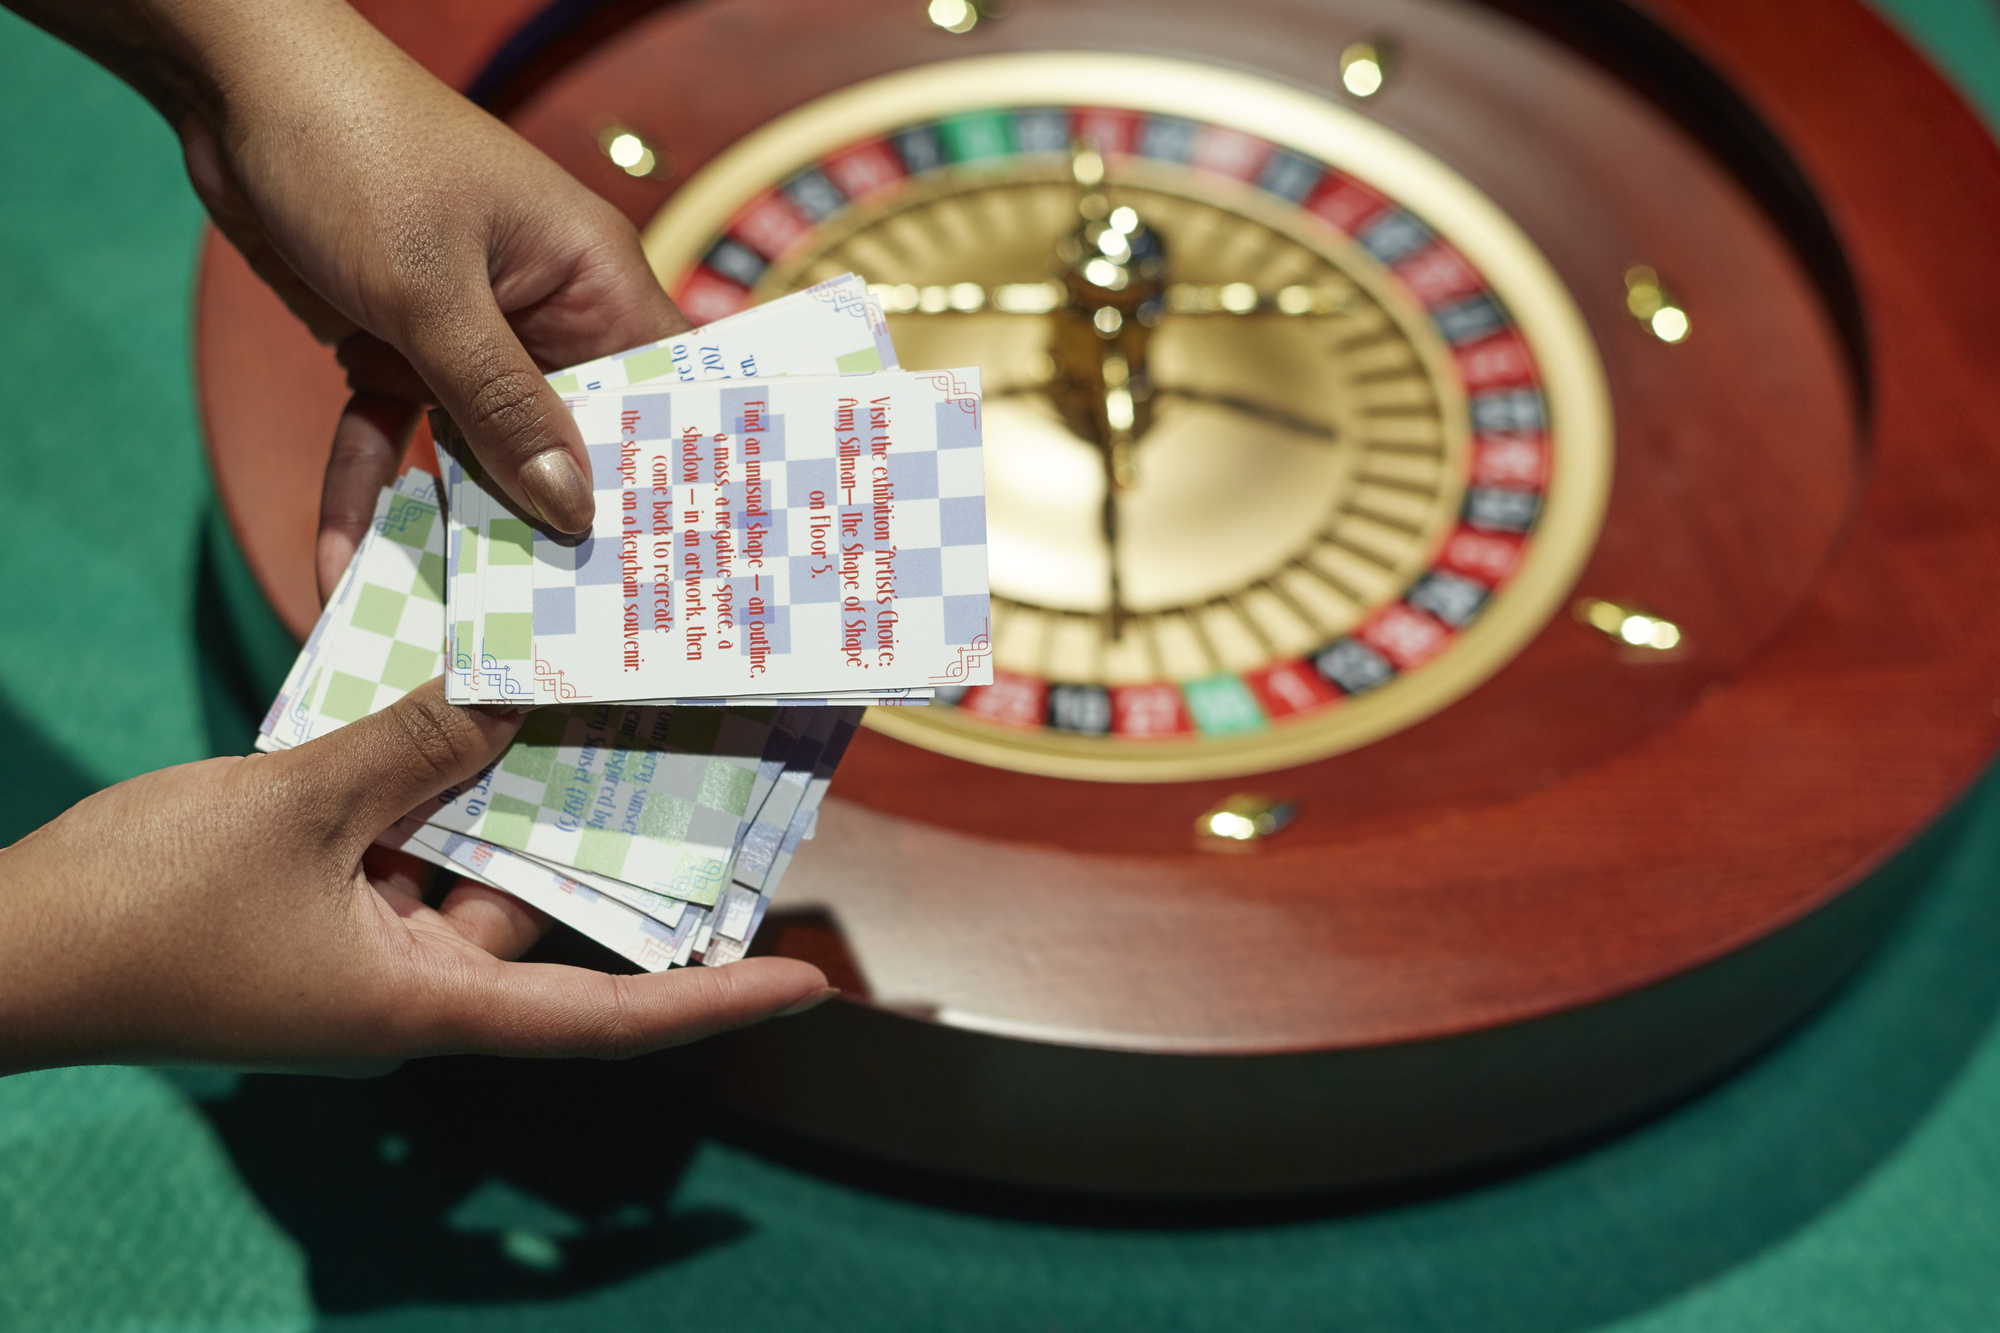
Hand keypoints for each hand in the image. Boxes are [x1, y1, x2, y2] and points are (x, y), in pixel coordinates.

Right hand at [0, 680, 831, 1075]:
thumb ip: (409, 747)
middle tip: (709, 781)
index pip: (609, 1020)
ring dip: (527, 798)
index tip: (812, 987)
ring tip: (608, 714)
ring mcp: (368, 950)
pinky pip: (414, 845)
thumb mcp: (296, 807)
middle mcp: (416, 986)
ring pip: (481, 869)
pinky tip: (478, 710)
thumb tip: (507, 697)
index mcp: (428, 1005)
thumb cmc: (141, 910)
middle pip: (551, 924)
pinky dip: (445, 788)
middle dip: (620, 854)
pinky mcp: (321, 908)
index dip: (717, 1004)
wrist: (4, 949)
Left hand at [6, 0, 688, 596]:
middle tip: (567, 627)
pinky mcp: (400, 347)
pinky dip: (364, 488)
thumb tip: (571, 509)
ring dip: (455, 523)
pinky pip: (395, 436)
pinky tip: (335, 561)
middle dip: (556, 523)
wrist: (233, 90)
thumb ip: (501, 406)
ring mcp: (473, 335)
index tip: (673, 565)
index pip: (657, 391)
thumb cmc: (359, 157)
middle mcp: (547, 313)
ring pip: (478, 452)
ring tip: (457, 623)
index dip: (669, 474)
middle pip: (570, 438)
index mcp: (592, 280)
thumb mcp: (433, 295)